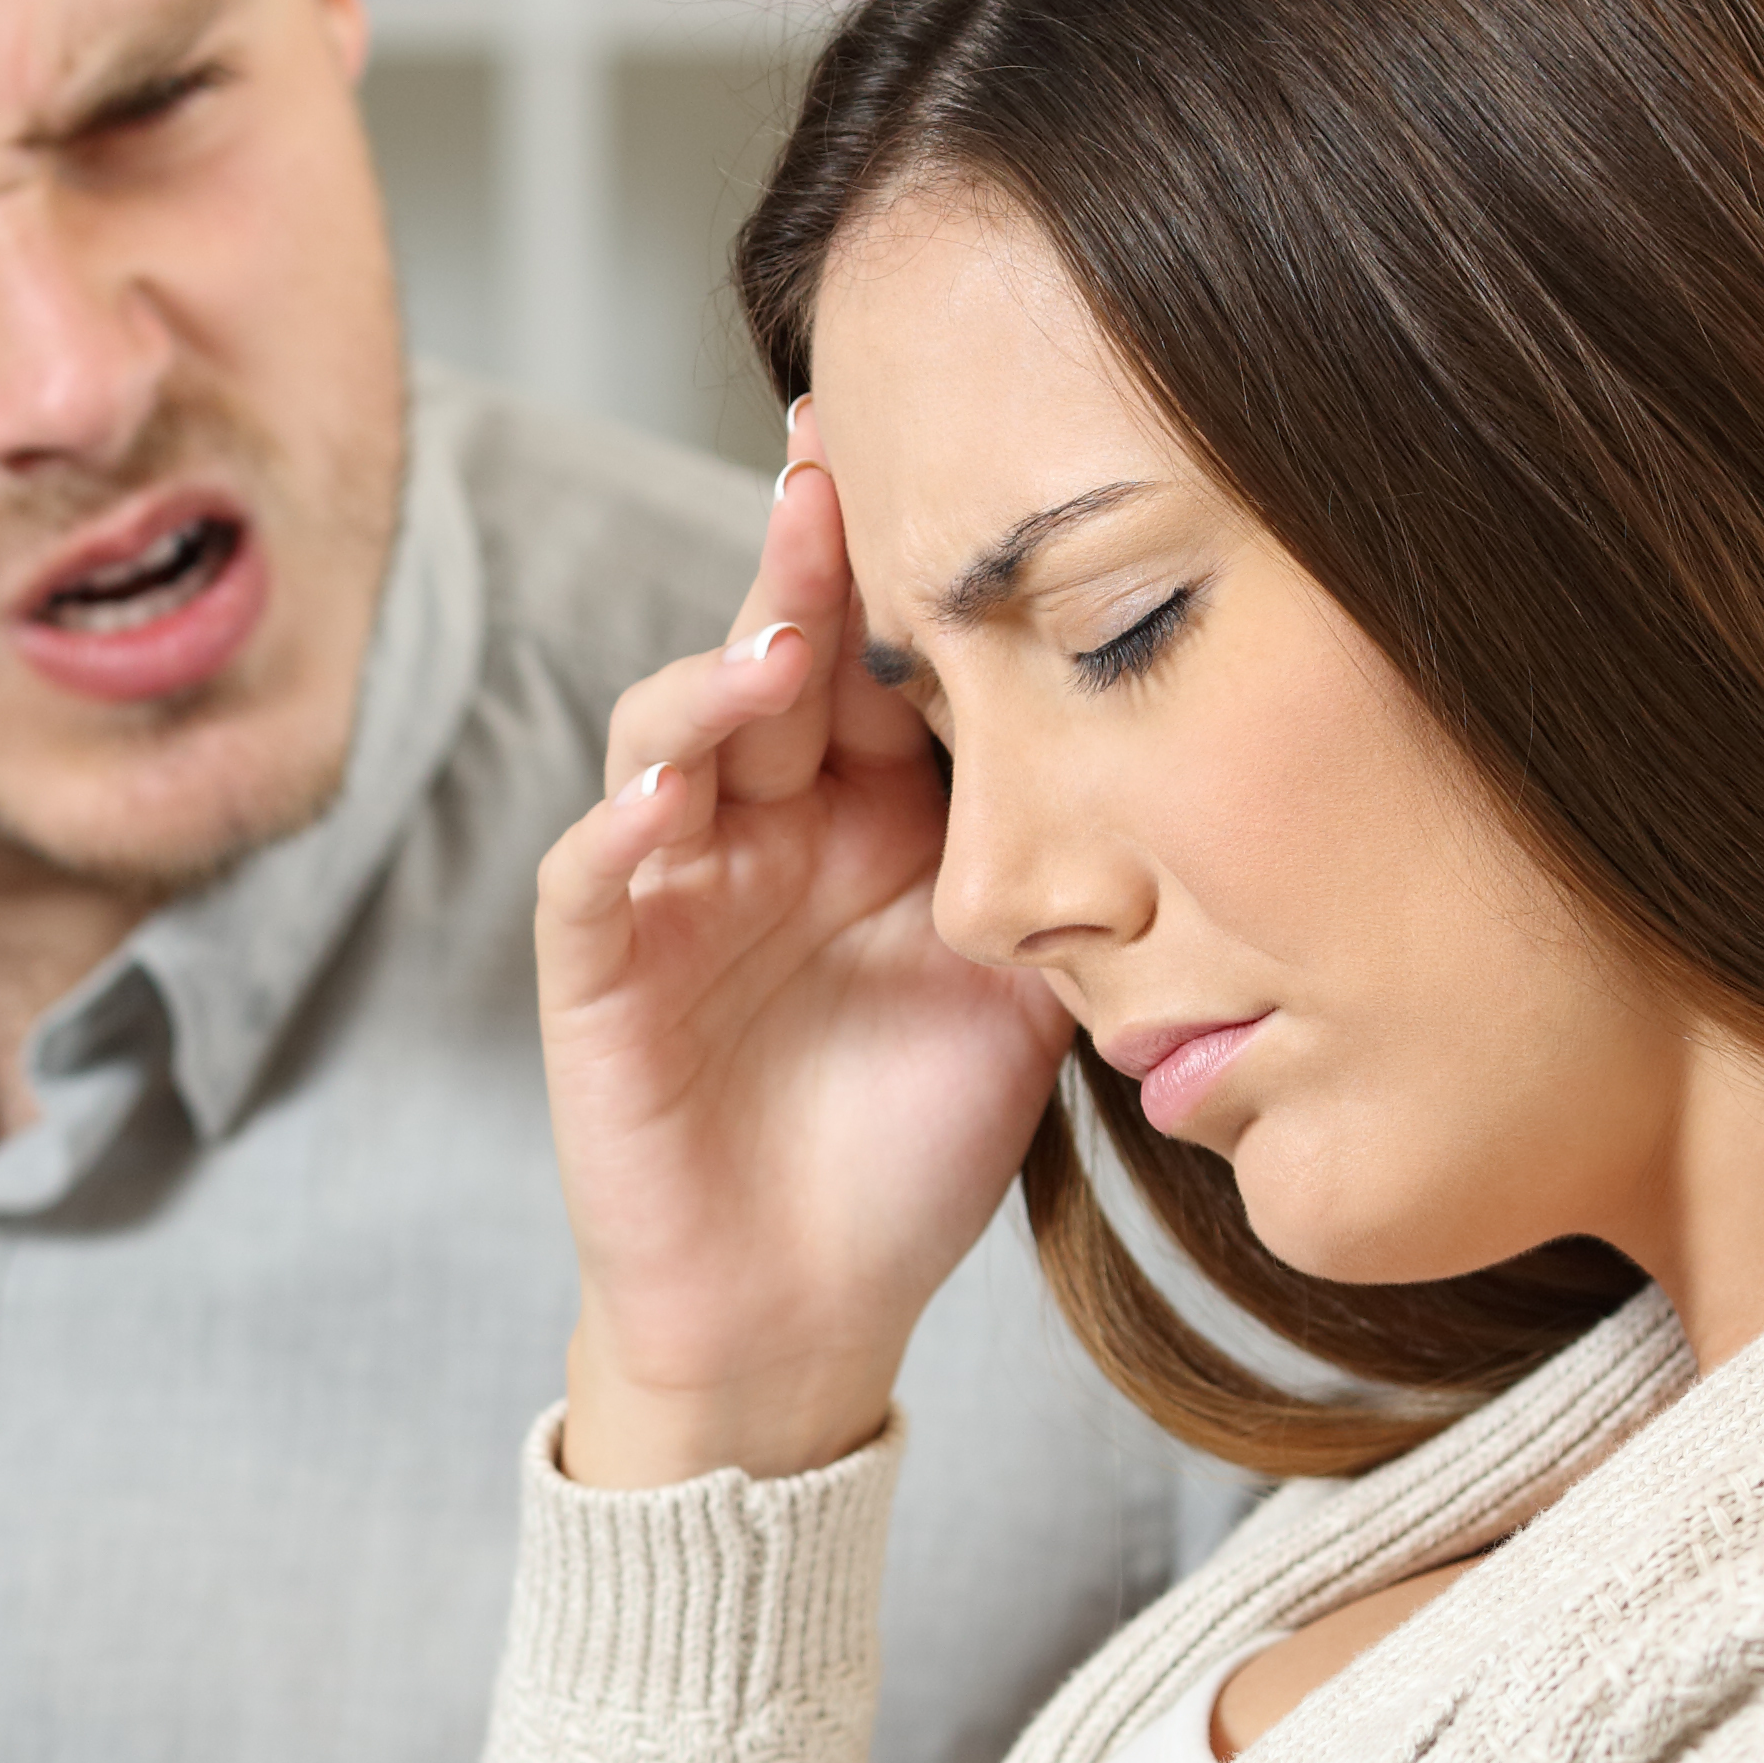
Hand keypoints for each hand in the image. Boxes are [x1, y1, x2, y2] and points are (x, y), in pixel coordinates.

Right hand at [536, 421, 1071, 1486]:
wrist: (807, 1316)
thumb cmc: (911, 1148)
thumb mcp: (1027, 987)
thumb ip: (1063, 866)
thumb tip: (1171, 735)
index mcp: (871, 812)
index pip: (878, 657)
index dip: (900, 563)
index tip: (941, 446)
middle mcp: (763, 825)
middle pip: (771, 661)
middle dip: (800, 569)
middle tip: (835, 473)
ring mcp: (673, 890)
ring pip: (667, 740)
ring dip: (712, 684)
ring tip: (777, 650)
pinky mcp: (601, 978)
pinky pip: (591, 880)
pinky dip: (618, 831)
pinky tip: (662, 797)